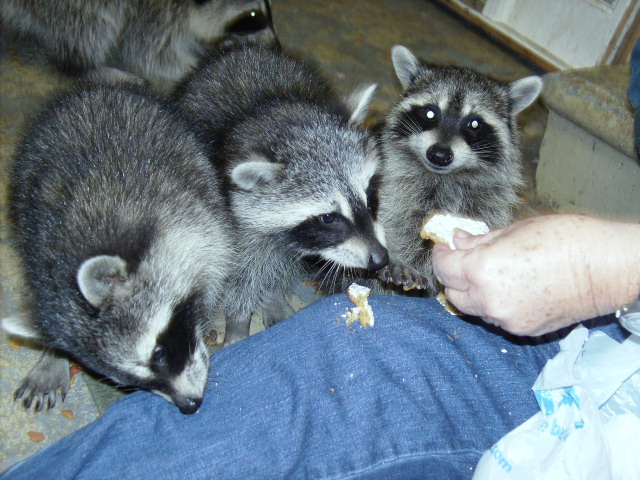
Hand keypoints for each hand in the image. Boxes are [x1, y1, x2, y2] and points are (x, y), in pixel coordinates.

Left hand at [432, 215, 639, 335]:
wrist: (608, 268)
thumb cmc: (569, 240)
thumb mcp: (516, 229)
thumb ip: (480, 240)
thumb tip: (458, 241)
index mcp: (482, 270)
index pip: (443, 267)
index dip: (440, 254)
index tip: (445, 246)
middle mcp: (489, 299)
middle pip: (452, 292)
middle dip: (452, 275)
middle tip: (462, 259)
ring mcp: (506, 319)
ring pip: (473, 307)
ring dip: (472, 291)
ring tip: (491, 272)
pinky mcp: (522, 330)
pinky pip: (495, 317)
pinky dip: (494, 303)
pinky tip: (510, 287)